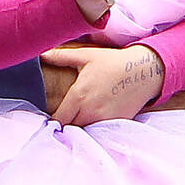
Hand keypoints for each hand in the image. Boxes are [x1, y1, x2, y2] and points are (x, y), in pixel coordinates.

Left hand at [41, 43, 165, 125]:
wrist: (144, 71)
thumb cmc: (113, 62)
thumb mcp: (86, 55)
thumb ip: (61, 57)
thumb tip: (40, 53)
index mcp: (78, 96)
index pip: (58, 119)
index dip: (54, 120)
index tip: (55, 117)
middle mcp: (89, 112)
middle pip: (70, 127)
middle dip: (67, 124)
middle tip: (67, 118)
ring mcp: (104, 120)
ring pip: (85, 131)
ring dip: (81, 126)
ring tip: (82, 118)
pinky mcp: (116, 123)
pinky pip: (100, 131)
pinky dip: (97, 127)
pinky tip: (98, 118)